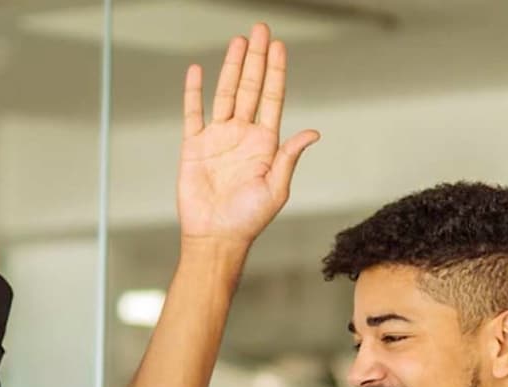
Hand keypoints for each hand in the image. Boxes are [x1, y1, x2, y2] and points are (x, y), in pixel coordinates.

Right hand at [177, 24, 318, 248]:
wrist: (215, 237)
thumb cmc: (248, 219)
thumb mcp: (277, 189)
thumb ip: (289, 157)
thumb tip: (313, 132)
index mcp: (265, 142)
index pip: (272, 97)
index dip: (276, 71)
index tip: (278, 46)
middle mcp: (242, 134)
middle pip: (250, 87)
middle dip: (256, 58)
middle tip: (259, 29)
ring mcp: (218, 138)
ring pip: (225, 93)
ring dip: (231, 67)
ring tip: (238, 41)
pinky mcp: (194, 147)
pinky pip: (193, 113)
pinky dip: (194, 92)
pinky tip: (198, 71)